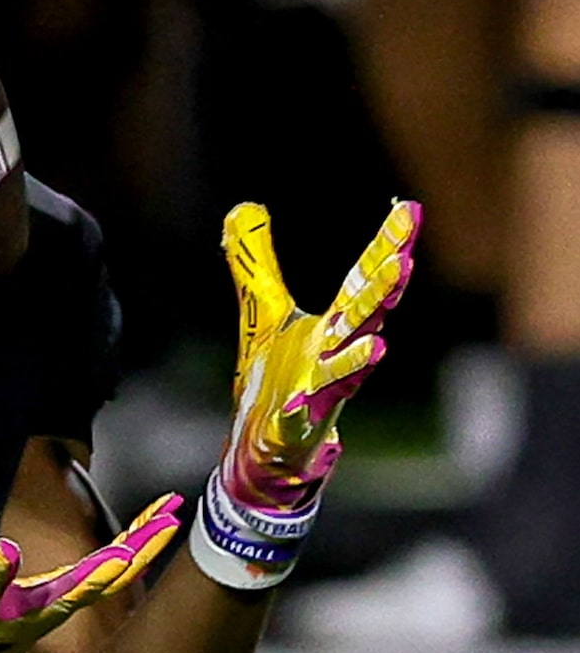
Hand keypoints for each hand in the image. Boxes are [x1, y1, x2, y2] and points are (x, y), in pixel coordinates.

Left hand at [221, 198, 419, 514]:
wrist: (266, 445)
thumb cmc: (277, 377)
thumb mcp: (262, 312)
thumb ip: (255, 262)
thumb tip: (243, 207)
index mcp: (331, 326)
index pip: (362, 280)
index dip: (386, 246)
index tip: (409, 211)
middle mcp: (332, 356)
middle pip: (361, 319)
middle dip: (380, 293)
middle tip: (402, 262)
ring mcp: (317, 394)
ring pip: (344, 373)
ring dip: (359, 359)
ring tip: (379, 344)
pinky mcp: (293, 428)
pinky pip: (299, 421)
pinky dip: (300, 414)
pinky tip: (298, 407)